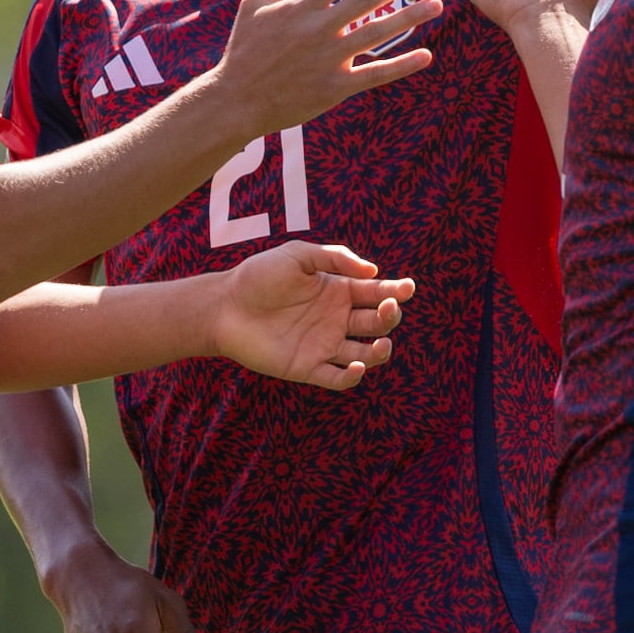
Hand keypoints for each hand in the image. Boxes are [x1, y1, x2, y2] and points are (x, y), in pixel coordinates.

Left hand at [208, 241, 414, 391]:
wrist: (225, 306)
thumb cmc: (259, 276)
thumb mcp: (298, 255)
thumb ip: (335, 258)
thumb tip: (373, 272)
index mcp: (339, 291)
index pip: (376, 293)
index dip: (396, 292)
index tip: (408, 288)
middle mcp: (337, 319)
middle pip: (376, 323)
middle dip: (389, 316)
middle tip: (388, 308)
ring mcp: (325, 345)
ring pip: (366, 354)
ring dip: (379, 351)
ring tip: (380, 344)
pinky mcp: (308, 367)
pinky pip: (337, 377)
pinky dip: (352, 376)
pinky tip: (356, 365)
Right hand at [209, 0, 443, 134]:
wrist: (236, 99)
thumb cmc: (244, 48)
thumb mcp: (254, 3)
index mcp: (301, 5)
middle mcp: (319, 28)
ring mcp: (329, 58)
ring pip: (377, 33)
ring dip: (410, 17)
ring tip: (435, 5)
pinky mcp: (335, 87)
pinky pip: (374, 74)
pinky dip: (401, 66)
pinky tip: (425, 56)